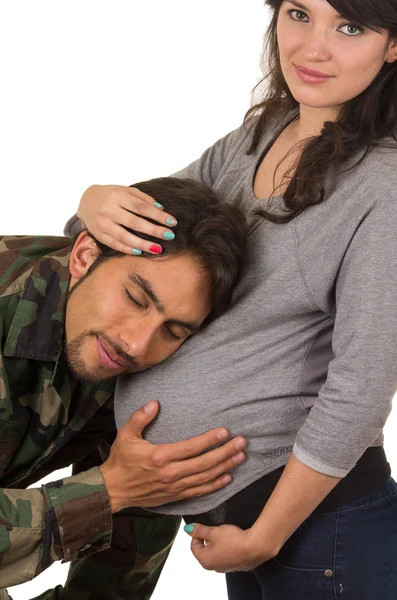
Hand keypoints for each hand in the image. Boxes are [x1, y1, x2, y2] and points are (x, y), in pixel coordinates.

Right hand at [77, 184, 177, 253]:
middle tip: (169, 235)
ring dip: (142, 244)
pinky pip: (114, 244)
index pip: (141, 207)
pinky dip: (127, 249)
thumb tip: (161, 208)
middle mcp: (109, 209)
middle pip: (135, 222)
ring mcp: (102, 223)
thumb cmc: (110, 195)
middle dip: (154, 230)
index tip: (172, 222)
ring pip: (124, 236)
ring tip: (157, 248)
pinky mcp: (98, 234)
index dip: (158, 215)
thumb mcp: (125, 190)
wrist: (85, 200)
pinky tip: (139, 251)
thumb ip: (143, 198)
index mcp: (117, 196)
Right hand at [99, 400, 245, 511]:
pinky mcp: (175, 496)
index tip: (225, 432)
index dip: (210, 440)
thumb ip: (140, 417)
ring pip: (205, 478)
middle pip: (204, 464)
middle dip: (225, 452)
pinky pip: (199, 491)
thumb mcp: (125, 435)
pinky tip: (227, 477)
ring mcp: (174, 487)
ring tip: (240, 457)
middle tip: (242, 443)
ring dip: (225, 467)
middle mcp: (170, 474)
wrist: (113, 490)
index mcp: (160, 457)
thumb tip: (154, 403)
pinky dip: (215, 485)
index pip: (191, 448)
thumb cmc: (120, 460)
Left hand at [186, 523, 274, 572]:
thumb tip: (188, 529)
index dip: (197, 534)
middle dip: (208, 539)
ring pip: (216, 552)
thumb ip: (199, 531)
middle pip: (205, 550)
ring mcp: (226, 568)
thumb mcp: (213, 532)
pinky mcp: (236, 566)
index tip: (202, 526)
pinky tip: (234, 541)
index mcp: (205, 561)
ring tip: (226, 534)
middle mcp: (214, 568)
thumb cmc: (233, 540)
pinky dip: (228, 548)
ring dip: (218, 543)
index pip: (194, 546)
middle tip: (216, 530)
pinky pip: (227, 555)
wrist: (255, 547)